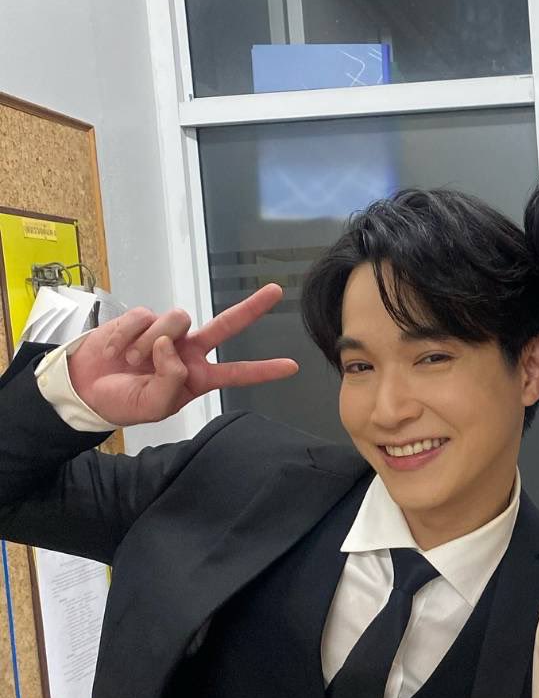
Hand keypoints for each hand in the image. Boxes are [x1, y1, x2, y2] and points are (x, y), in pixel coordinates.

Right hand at [66, 284, 298, 426]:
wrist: (87, 389)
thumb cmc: (124, 401)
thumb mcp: (154, 406)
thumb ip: (171, 380)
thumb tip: (171, 346)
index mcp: (197, 377)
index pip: (236, 373)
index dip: (263, 370)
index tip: (292, 367)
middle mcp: (188, 351)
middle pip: (226, 325)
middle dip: (252, 308)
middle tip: (276, 290)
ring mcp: (168, 333)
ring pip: (177, 319)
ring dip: (150, 341)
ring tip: (131, 361)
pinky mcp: (143, 318)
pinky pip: (144, 317)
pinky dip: (128, 335)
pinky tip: (118, 349)